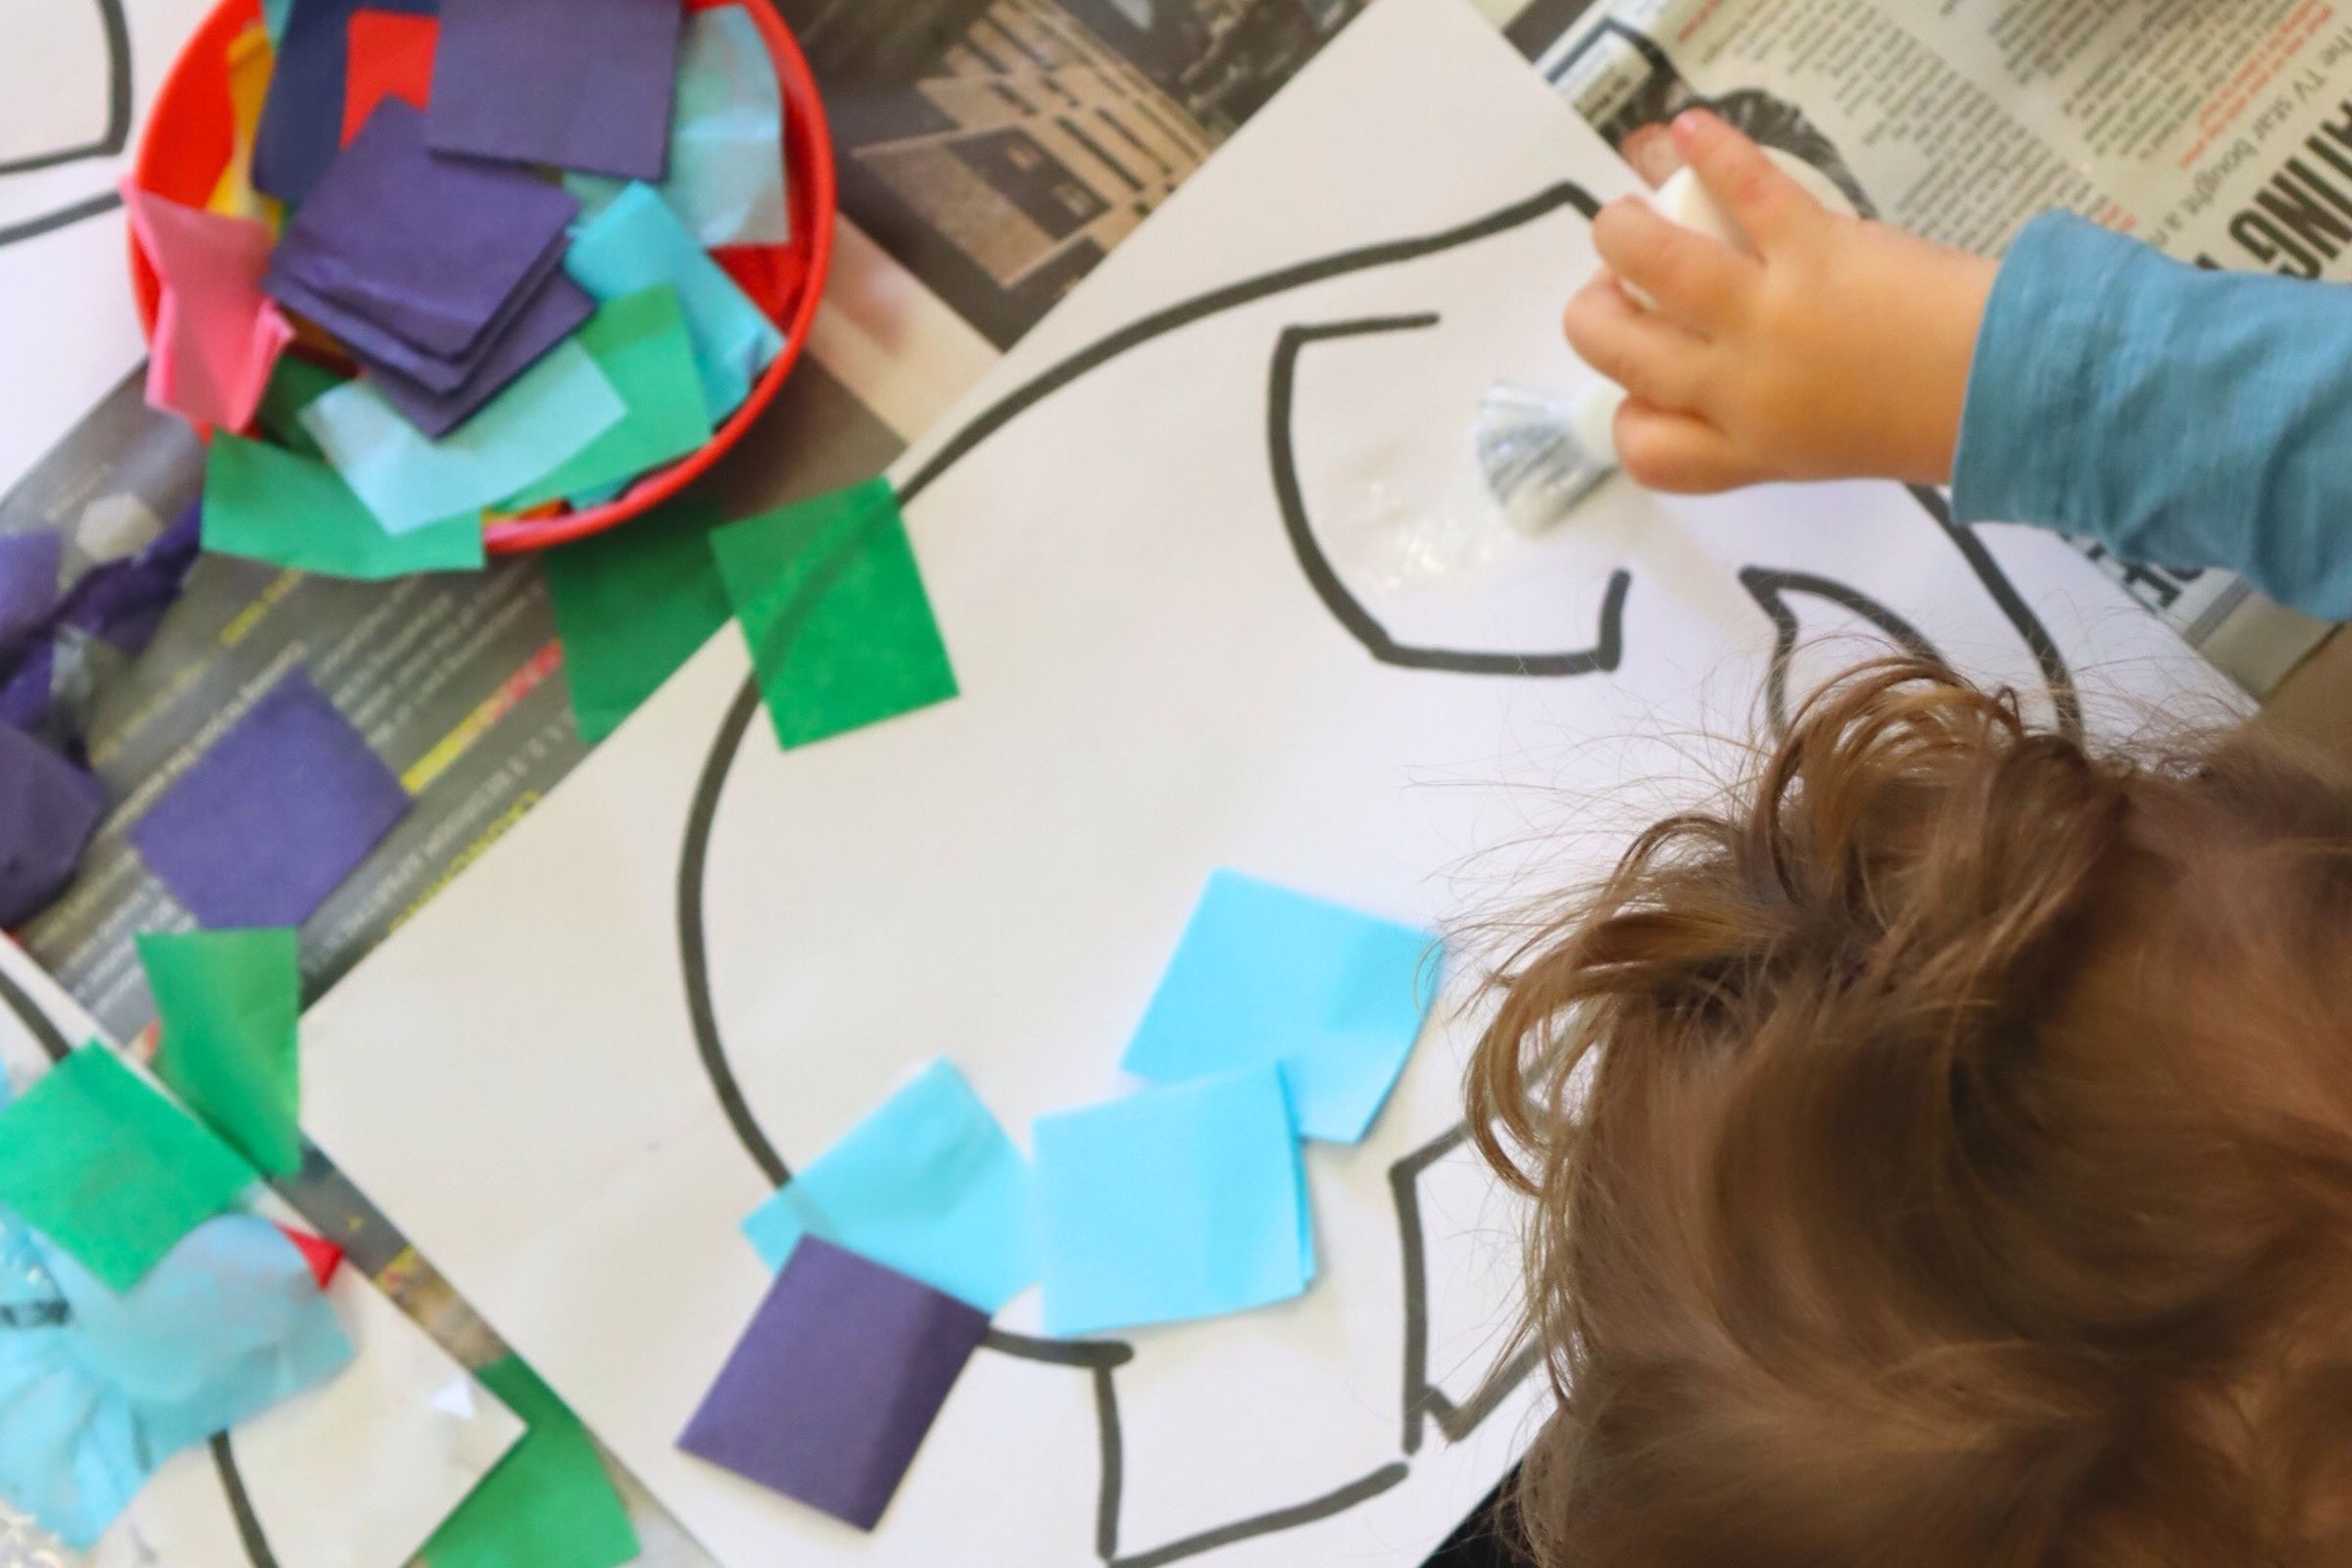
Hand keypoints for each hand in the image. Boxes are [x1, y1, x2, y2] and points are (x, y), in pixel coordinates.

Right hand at [1563, 111, 1998, 492]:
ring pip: (1653, 263)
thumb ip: (1754, 421)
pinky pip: (1744, 190)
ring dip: (1622, 232)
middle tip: (1615, 286)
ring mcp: (1768, 316)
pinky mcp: (1812, 250)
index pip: (1639, 445)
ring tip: (1629, 218)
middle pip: (1616, 348)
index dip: (1626, 410)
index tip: (1644, 384)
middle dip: (1592, 311)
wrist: (2002, 382)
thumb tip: (1703, 367)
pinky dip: (1711, 151)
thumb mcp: (1816, 449)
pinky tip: (1691, 132)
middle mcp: (1737, 387)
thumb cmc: (1917, 420)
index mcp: (1741, 448)